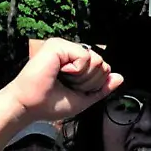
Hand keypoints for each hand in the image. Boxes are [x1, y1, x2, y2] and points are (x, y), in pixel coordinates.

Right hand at [0, 38, 120, 125]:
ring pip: (97, 60)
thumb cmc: (51, 103)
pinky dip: (77, 70)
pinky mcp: (58, 45)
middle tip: (68, 84)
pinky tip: (60, 71)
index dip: (94, 84)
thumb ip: (102, 88)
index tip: (74, 89)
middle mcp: (70, 52)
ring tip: (63, 78)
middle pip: (103, 64)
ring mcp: (63, 47)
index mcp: (75, 63)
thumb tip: (120, 77)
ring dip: (83, 78)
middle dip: (90, 82)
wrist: (31, 106)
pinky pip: (86, 57)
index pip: (103, 69)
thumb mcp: (84, 98)